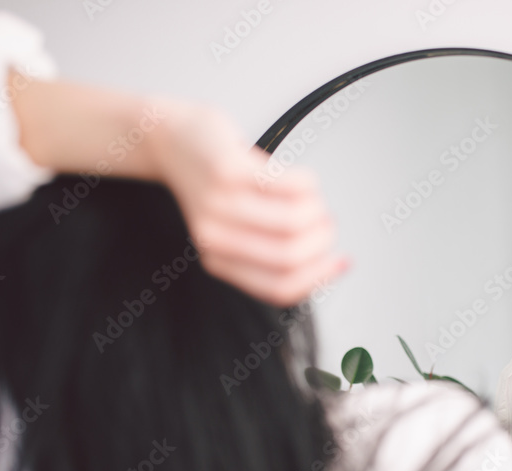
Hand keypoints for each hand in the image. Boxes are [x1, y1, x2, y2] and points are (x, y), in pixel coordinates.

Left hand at [150, 101, 349, 307]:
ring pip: (294, 223)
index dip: (320, 279)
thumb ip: (266, 249)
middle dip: (323, 242)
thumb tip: (324, 263)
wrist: (170, 140)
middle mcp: (215, 236)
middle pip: (291, 257)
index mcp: (219, 259)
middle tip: (328, 225)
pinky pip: (291, 185)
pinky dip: (310, 184)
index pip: (280, 289)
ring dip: (319, 211)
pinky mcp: (230, 169)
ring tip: (314, 199)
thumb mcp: (233, 227)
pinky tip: (304, 180)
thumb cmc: (210, 182)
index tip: (341, 262)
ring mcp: (221, 203)